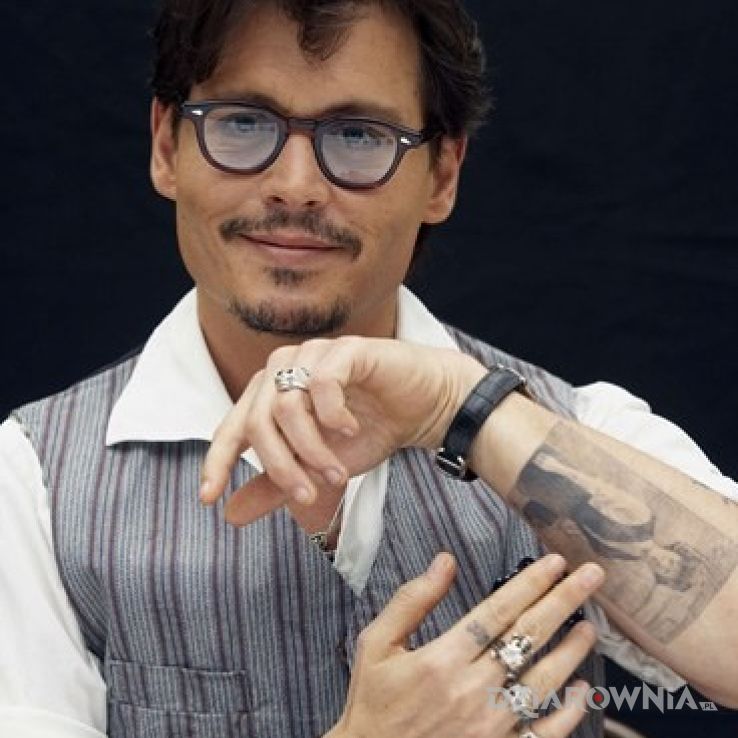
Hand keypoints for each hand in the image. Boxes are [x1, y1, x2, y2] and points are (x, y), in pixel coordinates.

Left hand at [200, 336, 485, 522]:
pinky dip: (332, 415)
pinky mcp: (347, 350)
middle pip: (258, 421)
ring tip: (337, 473)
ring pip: (287, 405)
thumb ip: (277, 486)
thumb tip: (230, 516)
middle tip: (308, 497)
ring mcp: (314, 354)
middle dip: (281, 467)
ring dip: (310, 449)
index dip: (218, 461)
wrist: (422, 408)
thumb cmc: (370, 431)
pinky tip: (350, 427)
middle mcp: (285, 369)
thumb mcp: (318, 468)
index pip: (232, 426)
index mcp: (271, 393)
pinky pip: (322, 382)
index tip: (209, 498)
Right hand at [326, 553, 601, 737]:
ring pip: (544, 681)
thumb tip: (445, 561)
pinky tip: (584, 688)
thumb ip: (411, 601)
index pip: (497, 612)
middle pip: (528, 638)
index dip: (530, 584)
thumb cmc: (373, 702)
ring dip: (572, 651)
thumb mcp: (376, 645)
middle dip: (564, 601)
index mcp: (441, 659)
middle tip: (592, 576)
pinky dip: (569, 712)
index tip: (555, 561)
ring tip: (591, 625)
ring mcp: (491, 726)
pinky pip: (545, 733)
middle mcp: (472, 690)